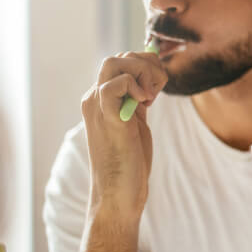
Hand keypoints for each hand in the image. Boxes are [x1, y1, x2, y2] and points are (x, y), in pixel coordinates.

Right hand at [80, 51, 166, 224]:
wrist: (119, 194)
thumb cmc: (129, 161)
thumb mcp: (136, 121)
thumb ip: (138, 100)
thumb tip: (152, 78)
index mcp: (101, 98)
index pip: (121, 61)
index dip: (146, 67)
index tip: (156, 92)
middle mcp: (94, 98)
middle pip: (119, 57)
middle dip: (147, 66)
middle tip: (157, 93)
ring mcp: (97, 107)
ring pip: (115, 62)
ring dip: (143, 73)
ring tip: (151, 99)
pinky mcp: (107, 118)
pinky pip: (114, 84)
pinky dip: (135, 86)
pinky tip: (145, 106)